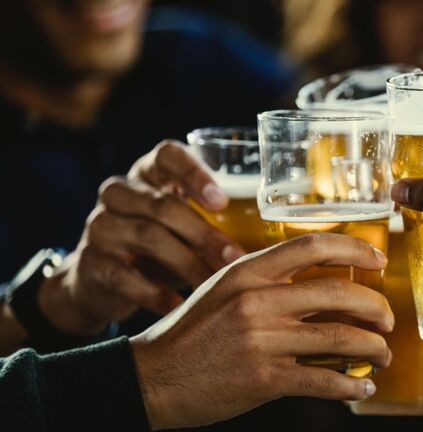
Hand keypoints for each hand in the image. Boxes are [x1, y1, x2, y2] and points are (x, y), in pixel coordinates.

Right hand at [39, 141, 244, 336]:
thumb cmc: (162, 245)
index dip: (194, 174)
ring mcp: (101, 226)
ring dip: (187, 264)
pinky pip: (126, 276)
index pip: (167, 155)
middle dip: (204, 233)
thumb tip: (278, 238)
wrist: (101, 280)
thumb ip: (218, 221)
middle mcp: (120, 193)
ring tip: (214, 285)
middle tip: (234, 258)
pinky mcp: (91, 263)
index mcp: (148, 173)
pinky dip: (156, 293)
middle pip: (163, 204)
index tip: (222, 202)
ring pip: (147, 237)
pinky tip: (180, 307)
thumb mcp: (184, 225)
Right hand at [130, 233, 393, 429]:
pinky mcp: (263, 378)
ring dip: (373, 347)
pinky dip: (350, 385)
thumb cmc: (192, 332)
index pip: (312, 246)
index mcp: (248, 271)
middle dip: (375, 307)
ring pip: (339, 337)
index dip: (354, 250)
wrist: (151, 377)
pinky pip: (322, 380)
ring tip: (383, 355)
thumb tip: (323, 286)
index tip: (378, 261)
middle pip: (338, 293)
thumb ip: (266, 282)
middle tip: (388, 320)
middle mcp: (257, 300)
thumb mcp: (223, 291)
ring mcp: (261, 340)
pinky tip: (362, 386)